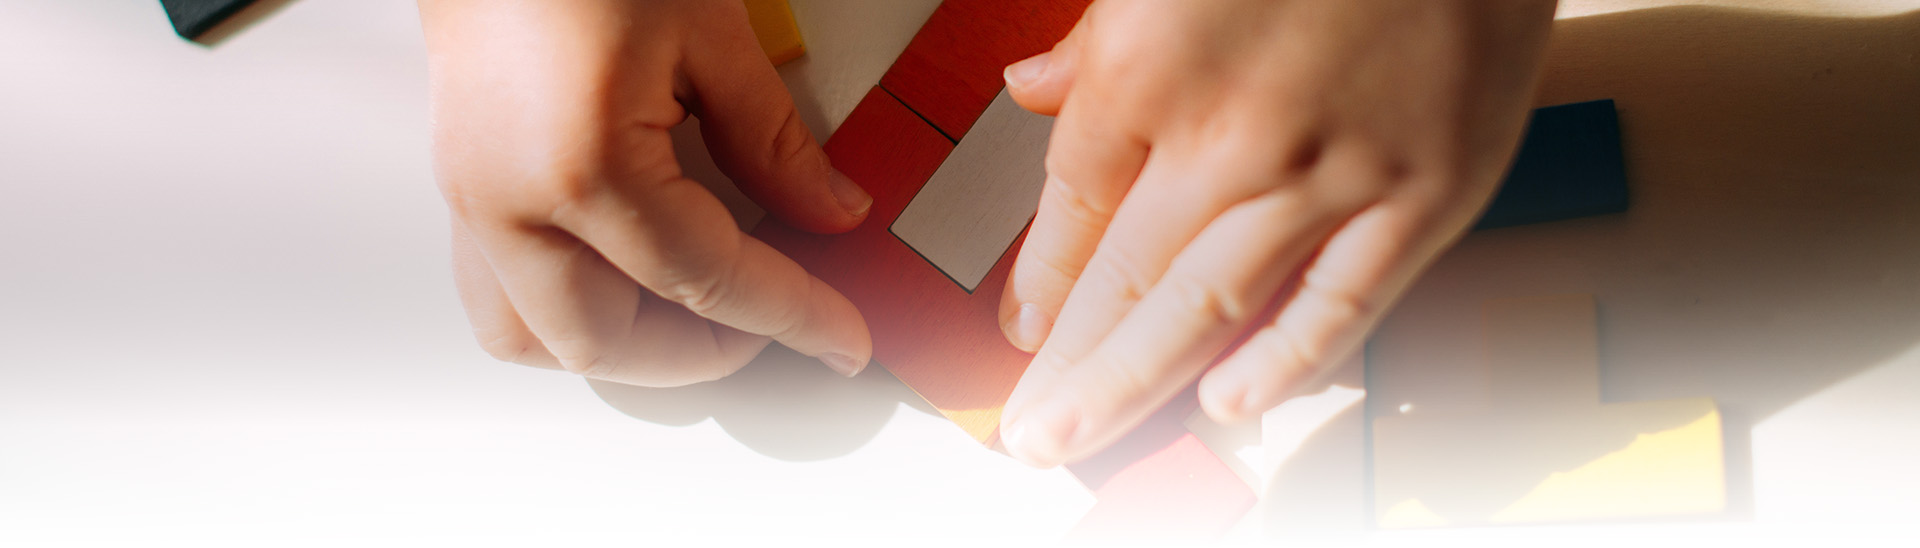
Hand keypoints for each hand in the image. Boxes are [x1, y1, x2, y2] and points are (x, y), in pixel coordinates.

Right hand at [421, 0, 873, 385]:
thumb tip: (831, 212)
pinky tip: (631, 275)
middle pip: (609, 343)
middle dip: (703, 354)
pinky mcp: (460, 185)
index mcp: (581, 168)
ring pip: (534, 340)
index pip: (709, 281)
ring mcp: (471, 200)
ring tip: (699, 311)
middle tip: (778, 322)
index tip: (842, 336)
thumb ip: (774, 140)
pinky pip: (502, 293)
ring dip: (623, 346)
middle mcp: (509, 203)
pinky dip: (572, 309)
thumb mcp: (709, 32)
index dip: (792, 318)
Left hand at [996, 0, 1557, 465]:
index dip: (1044, 279)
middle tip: (1033, 430)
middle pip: (1124, 279)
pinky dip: (1287, 359)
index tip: (1028, 325)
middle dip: (1069, 366)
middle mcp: (1228, 134)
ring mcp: (1332, 170)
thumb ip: (1096, 29)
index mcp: (1149, 64)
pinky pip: (1345, 299)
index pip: (1073, 205)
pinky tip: (1233, 400)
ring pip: (1211, 307)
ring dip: (1136, 384)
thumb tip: (1031, 86)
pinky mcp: (1429, 187)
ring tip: (1084, 437)